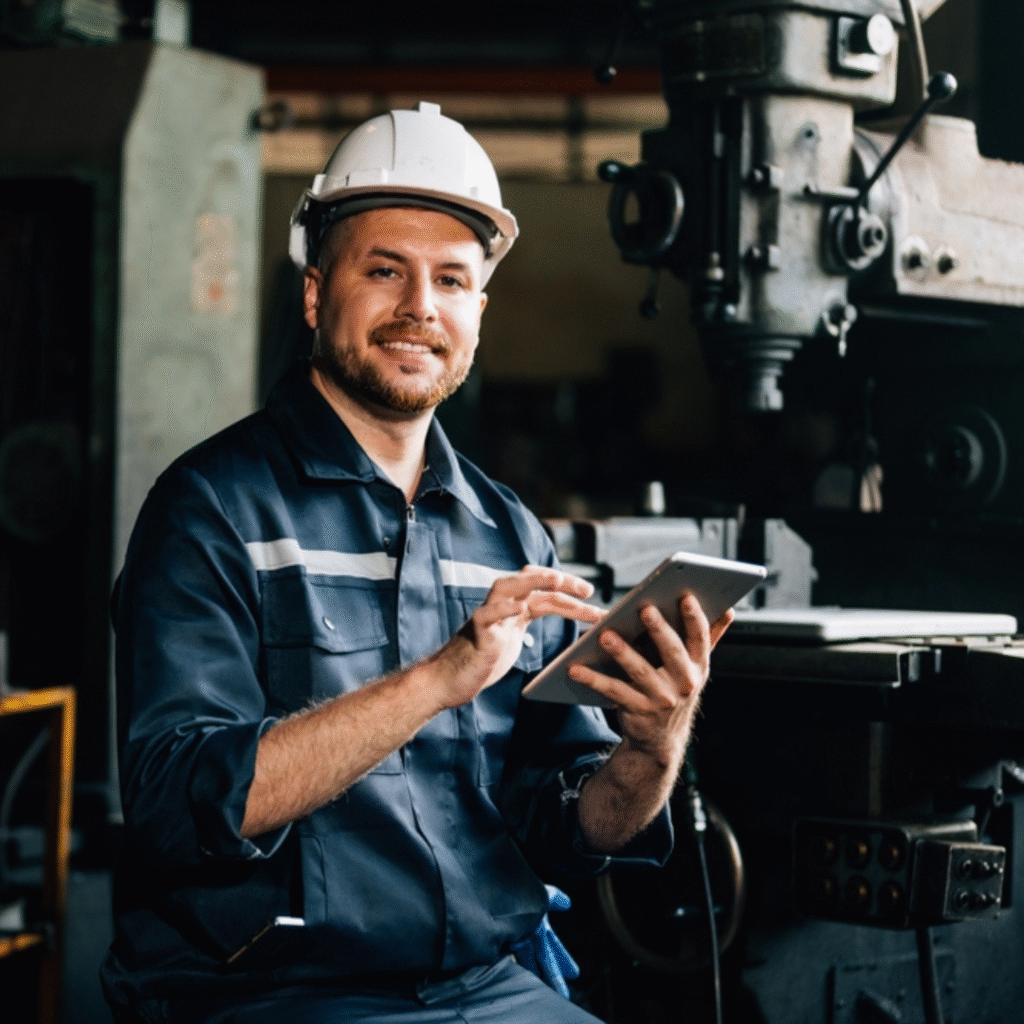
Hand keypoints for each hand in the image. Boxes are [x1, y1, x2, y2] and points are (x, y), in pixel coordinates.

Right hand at [430, 566, 602, 708]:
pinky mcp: (477, 634)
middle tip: (589, 589)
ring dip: (533, 581)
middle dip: (561, 581)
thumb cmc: (483, 658)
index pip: (545, 591)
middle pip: (531, 581)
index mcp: (514, 607)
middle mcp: (501, 605)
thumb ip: (529, 620)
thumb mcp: (514, 637)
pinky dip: (503, 608)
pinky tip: (520, 608)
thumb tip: (562, 619)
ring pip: (508, 588)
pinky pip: (487, 615)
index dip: (569, 590)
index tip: (592, 595)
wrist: (451, 680)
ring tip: (557, 580)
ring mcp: (487, 617)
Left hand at [568, 593, 733, 765]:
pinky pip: (613, 691)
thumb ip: (708, 638)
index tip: (685, 597)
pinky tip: (576, 667)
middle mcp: (684, 683)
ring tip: (605, 634)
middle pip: (671, 652)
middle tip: (644, 609)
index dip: (695, 618)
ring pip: (640, 671)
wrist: (660, 740)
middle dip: (659, 630)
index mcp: (697, 666)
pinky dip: (593, 679)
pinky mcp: (637, 711)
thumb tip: (729, 610)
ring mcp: (661, 699)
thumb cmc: (674, 689)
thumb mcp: (694, 668)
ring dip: (622, 651)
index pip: (700, 639)